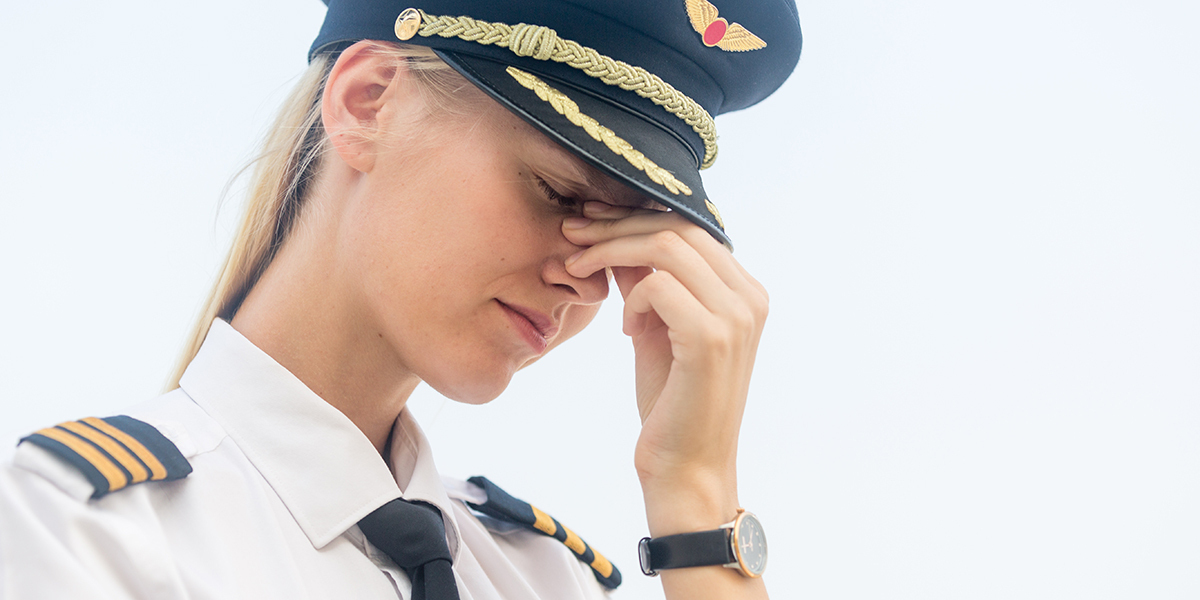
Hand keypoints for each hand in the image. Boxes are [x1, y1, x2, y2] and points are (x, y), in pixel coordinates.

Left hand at [562, 201, 768, 533]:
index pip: (689, 227)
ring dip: (610, 250)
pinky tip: (625, 330)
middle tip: (571, 233)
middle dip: (616, 225)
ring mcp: (737, 315)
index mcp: (745, 291)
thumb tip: (616, 240)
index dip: (635, 216)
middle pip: (678, 227)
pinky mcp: (712, 337)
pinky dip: (630, 299)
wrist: (685, 468)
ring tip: (576, 269)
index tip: (590, 221)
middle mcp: (751, 297)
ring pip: (666, 246)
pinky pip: (657, 285)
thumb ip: (646, 283)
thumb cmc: (671, 404)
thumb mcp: (655, 330)